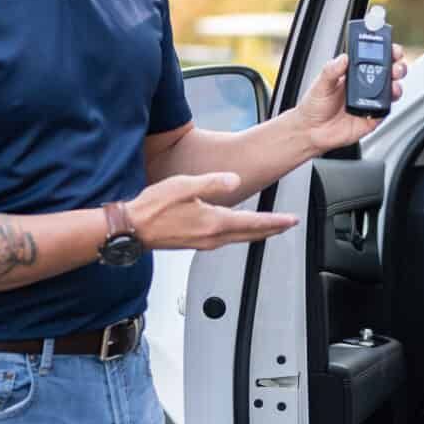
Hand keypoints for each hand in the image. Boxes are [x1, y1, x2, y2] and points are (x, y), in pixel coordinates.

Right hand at [127, 172, 299, 251]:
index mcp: (213, 222)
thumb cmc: (152, 208)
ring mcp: (204, 243)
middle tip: (289, 225)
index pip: (254, 223)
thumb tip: (235, 180)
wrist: (131, 229)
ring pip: (239, 239)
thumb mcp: (184, 186)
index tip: (292, 220)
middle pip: (251, 235)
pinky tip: (237, 229)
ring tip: (270, 228)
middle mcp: (212, 237)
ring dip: (257, 233)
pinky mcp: (195, 243)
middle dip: (272, 230)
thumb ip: (212, 183)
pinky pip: (225, 240)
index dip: (276, 222)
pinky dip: (239, 234)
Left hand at [294, 47, 411, 152]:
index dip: (385, 51)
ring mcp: (370, 101)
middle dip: (397, 66)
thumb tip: (343, 58)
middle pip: (389, 72)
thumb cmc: (315, 106)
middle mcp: (365, 86)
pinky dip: (389, 105)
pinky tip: (385, 102)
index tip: (390, 47)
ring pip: (392, 90)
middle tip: (395, 66)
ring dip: (397, 85)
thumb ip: (331, 70)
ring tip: (393, 85)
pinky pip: (386, 110)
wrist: (312, 131)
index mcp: (353, 73)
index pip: (374, 57)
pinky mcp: (372, 117)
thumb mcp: (320, 84)